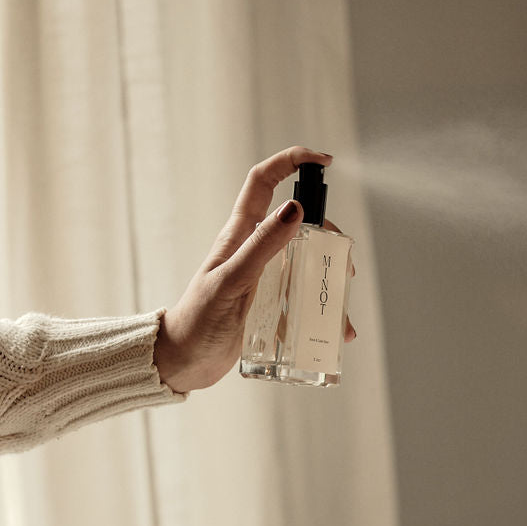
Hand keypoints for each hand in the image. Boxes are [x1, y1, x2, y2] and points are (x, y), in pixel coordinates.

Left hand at [153, 146, 355, 393]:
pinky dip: (320, 313)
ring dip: (328, 279)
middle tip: (343, 262)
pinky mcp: (268, 306)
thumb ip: (261, 247)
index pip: (264, 182)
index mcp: (239, 235)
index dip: (290, 161)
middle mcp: (253, 251)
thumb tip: (294, 208)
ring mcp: (262, 278)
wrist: (182, 364)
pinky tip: (334, 331)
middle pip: (298, 225)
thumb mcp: (231, 282)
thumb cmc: (197, 321)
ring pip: (305, 263)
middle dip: (327, 236)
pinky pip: (301, 300)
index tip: (323, 160)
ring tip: (341, 306)